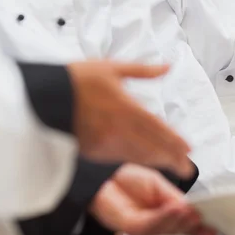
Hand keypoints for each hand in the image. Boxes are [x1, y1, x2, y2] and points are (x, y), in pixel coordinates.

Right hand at [68, 60, 191, 176]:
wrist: (45, 97)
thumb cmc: (78, 79)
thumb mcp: (112, 68)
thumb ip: (143, 71)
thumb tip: (168, 66)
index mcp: (127, 107)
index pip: (158, 128)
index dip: (175, 141)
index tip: (189, 150)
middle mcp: (119, 129)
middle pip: (152, 147)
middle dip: (172, 158)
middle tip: (187, 168)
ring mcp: (105, 143)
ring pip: (138, 156)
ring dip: (157, 162)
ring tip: (171, 166)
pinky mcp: (93, 152)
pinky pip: (120, 159)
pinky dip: (136, 161)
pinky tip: (144, 161)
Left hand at [89, 164, 216, 234]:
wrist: (102, 173)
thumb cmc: (126, 176)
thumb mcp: (157, 184)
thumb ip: (172, 197)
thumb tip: (191, 207)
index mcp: (161, 212)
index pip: (182, 223)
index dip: (198, 228)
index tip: (213, 228)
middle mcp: (152, 222)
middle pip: (175, 229)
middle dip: (189, 224)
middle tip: (201, 216)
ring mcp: (141, 226)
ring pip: (164, 229)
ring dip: (179, 221)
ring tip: (191, 212)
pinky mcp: (128, 225)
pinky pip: (149, 224)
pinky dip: (163, 217)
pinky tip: (173, 209)